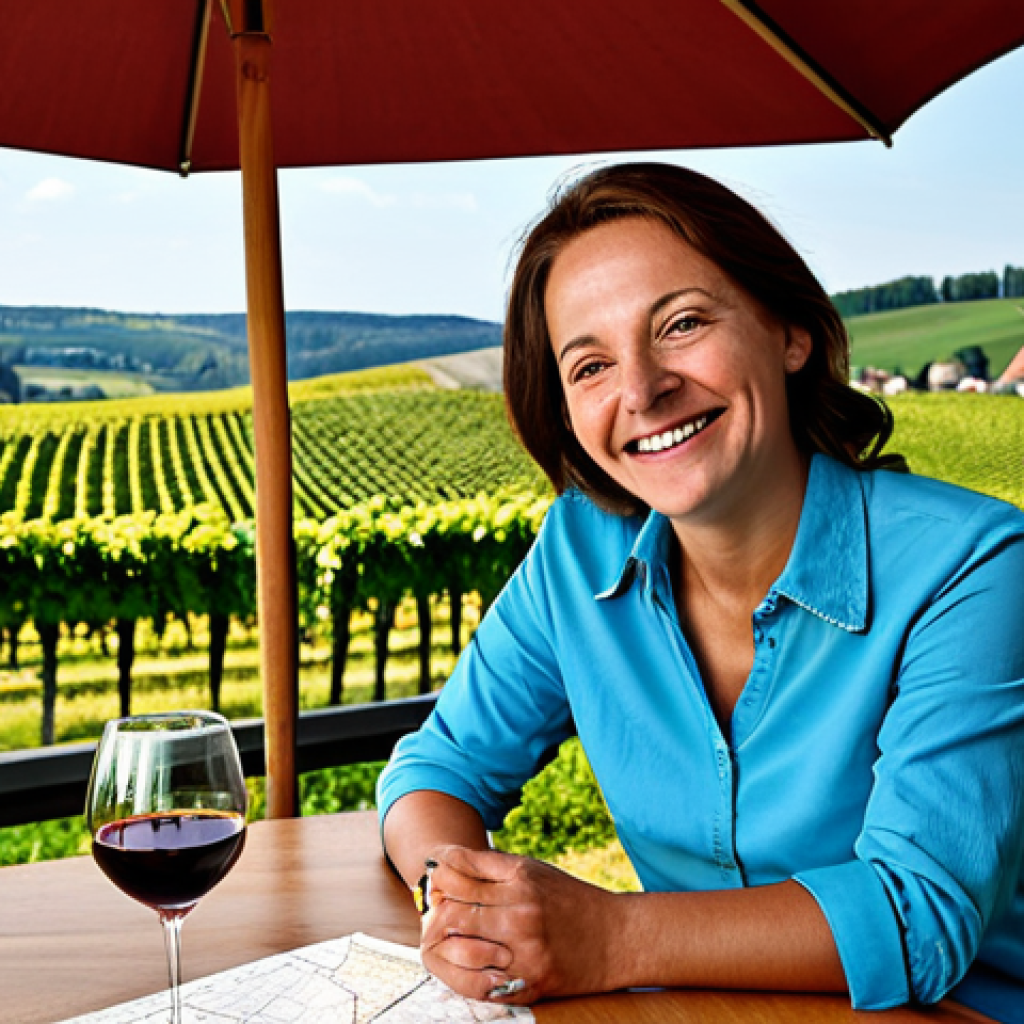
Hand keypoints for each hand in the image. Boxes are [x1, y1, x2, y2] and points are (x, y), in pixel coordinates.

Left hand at [420, 844, 622, 1003]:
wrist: (616, 939)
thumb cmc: (570, 899)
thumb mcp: (532, 870)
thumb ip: (489, 865)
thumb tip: (445, 860)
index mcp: (521, 882)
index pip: (458, 875)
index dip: (438, 875)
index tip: (436, 877)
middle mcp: (521, 916)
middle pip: (453, 912)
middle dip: (436, 910)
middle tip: (434, 908)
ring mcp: (524, 954)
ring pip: (459, 948)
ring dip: (444, 941)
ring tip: (444, 934)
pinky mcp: (528, 985)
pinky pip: (478, 983)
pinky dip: (462, 970)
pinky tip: (462, 959)